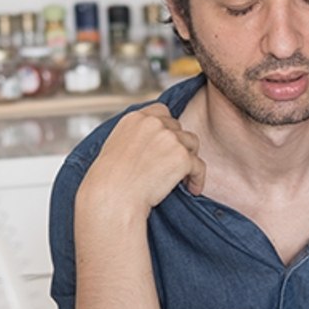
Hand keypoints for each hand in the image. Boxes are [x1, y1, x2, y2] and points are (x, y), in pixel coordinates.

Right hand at [79, 103, 206, 218]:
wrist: (114, 197)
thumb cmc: (110, 180)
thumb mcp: (116, 146)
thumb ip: (135, 137)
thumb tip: (151, 144)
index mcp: (135, 119)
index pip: (161, 112)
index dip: (167, 128)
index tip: (167, 143)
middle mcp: (154, 124)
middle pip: (178, 128)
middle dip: (177, 145)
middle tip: (173, 164)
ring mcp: (170, 138)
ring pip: (192, 143)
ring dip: (189, 159)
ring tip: (184, 177)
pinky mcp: (182, 157)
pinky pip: (199, 165)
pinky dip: (198, 178)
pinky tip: (192, 188)